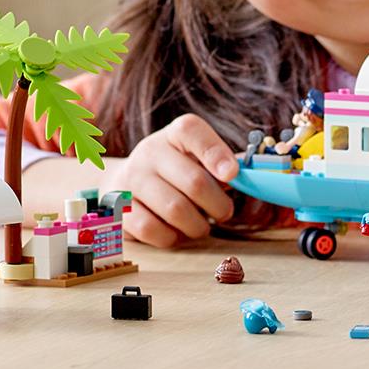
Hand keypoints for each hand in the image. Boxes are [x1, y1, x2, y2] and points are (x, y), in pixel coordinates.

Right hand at [100, 114, 239, 247]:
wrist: (126, 182)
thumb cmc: (176, 171)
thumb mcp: (196, 158)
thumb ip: (221, 165)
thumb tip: (249, 176)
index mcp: (175, 134)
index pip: (192, 131)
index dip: (216, 153)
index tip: (233, 174)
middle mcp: (150, 151)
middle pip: (194, 181)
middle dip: (218, 205)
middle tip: (225, 213)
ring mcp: (132, 179)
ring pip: (175, 210)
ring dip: (198, 225)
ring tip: (202, 225)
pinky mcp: (119, 208)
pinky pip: (153, 230)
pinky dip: (172, 237)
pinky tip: (176, 232)